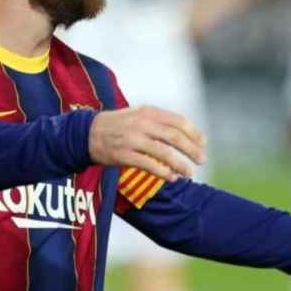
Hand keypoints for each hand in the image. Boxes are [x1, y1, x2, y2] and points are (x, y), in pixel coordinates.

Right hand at [88, 106, 206, 181]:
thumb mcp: (139, 115)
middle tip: (202, 160)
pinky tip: (172, 178)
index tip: (203, 144)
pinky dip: (164, 173)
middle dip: (192, 150)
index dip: (194, 133)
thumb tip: (186, 134)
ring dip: (180, 164)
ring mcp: (132, 139)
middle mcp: (142, 123)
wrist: (87, 133)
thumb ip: (160, 122)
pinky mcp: (124, 155)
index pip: (178, 121)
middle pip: (175, 137)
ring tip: (189, 173)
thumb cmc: (119, 126)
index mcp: (148, 112)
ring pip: (164, 153)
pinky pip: (149, 165)